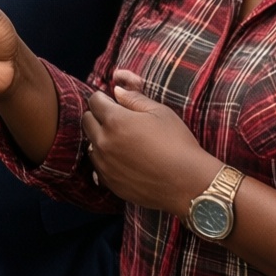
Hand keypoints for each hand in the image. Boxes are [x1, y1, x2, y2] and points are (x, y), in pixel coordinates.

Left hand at [81, 69, 216, 215]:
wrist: (189, 184)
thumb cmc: (178, 143)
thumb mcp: (160, 112)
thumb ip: (134, 99)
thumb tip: (116, 91)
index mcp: (115, 120)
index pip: (94, 101)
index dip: (104, 98)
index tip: (114, 102)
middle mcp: (104, 142)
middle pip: (87, 121)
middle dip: (98, 116)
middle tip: (117, 119)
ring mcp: (104, 165)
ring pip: (90, 144)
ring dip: (100, 138)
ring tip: (122, 141)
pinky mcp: (109, 183)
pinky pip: (98, 165)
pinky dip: (105, 159)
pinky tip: (123, 159)